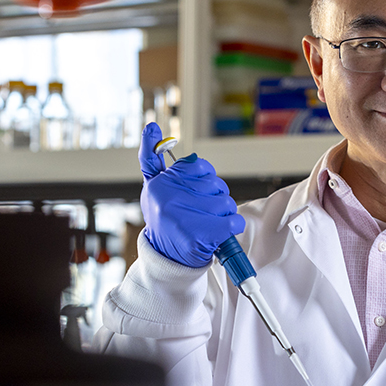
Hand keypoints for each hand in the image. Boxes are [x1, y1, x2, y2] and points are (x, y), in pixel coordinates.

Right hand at [139, 123, 245, 267]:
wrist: (167, 258)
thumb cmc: (165, 220)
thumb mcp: (153, 187)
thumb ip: (152, 158)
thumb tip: (151, 127)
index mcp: (159, 183)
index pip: (198, 165)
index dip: (204, 179)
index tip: (195, 193)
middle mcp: (170, 198)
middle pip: (215, 184)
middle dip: (215, 197)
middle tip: (201, 212)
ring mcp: (185, 216)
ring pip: (226, 202)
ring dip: (224, 214)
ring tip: (208, 224)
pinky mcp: (202, 234)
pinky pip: (234, 221)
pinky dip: (233, 227)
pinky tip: (220, 232)